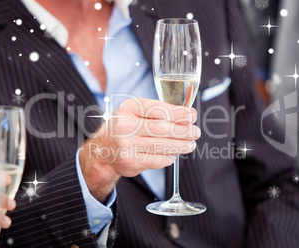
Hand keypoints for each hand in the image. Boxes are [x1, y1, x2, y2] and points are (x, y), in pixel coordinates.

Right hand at [79, 98, 199, 202]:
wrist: (102, 150)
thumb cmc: (125, 127)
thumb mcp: (135, 112)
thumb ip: (159, 111)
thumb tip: (189, 115)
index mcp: (128, 108)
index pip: (157, 109)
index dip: (178, 113)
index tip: (192, 116)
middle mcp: (125, 125)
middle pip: (162, 128)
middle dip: (184, 131)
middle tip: (196, 132)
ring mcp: (126, 145)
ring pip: (162, 145)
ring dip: (181, 145)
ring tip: (191, 144)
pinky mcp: (131, 162)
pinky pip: (158, 160)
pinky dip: (170, 157)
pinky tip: (174, 154)